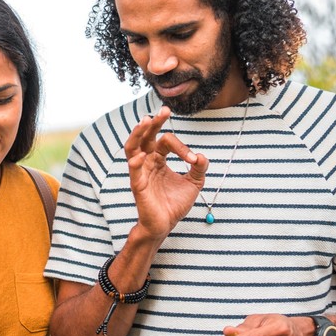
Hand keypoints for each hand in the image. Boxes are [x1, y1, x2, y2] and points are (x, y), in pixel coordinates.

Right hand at [125, 106, 208, 240]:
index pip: (167, 142)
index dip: (182, 147)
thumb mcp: (194, 183)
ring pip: (133, 147)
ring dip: (138, 134)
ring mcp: (140, 172)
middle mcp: (147, 162)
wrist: (165, 224)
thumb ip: (199, 168)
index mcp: (158, 159)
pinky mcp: (137, 185)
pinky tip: (139, 156)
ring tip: (145, 121)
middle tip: (165, 110)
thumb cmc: (174, 203)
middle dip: (154, 122)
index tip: (194, 159)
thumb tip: (202, 155)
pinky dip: (135, 162)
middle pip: (146, 136)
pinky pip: (133, 170)